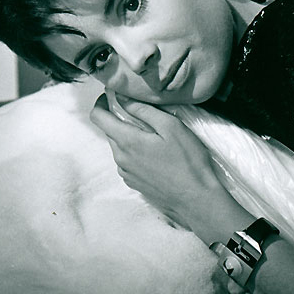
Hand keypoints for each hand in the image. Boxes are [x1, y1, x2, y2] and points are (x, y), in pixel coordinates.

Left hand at [90, 94, 221, 226]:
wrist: (196, 198)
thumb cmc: (188, 160)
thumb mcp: (171, 127)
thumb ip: (144, 110)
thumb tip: (122, 97)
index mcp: (127, 141)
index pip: (98, 117)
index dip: (102, 102)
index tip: (113, 95)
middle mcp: (121, 158)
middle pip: (109, 131)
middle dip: (120, 118)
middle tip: (143, 112)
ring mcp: (126, 173)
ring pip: (119, 146)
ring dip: (129, 136)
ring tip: (153, 135)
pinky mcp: (134, 183)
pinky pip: (127, 161)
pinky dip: (134, 152)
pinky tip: (155, 154)